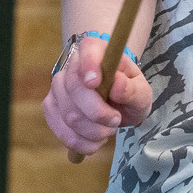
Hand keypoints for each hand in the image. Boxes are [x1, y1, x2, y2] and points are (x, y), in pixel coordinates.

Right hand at [41, 34, 152, 155]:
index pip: (87, 50)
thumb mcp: (141, 91)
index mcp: (96, 50)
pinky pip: (62, 132)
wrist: (117, 104)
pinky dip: (82, 143)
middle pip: (74, 88)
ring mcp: (57, 87)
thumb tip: (117, 84)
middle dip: (98, 113)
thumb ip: (132, 88)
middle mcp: (72, 65)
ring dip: (93, 131)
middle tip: (116, 121)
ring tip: (108, 130)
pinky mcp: (51, 109)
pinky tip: (95, 141)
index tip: (94, 83)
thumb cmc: (129, 91)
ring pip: (68, 115)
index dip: (88, 65)